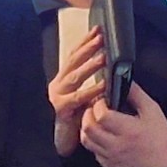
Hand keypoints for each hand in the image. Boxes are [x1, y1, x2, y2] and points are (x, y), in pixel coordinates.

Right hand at [49, 27, 106, 154]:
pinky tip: (103, 86)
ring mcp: (58, 95)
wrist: (67, 138)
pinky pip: (79, 97)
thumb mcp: (85, 92)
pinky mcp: (61, 108)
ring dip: (90, 66)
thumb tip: (109, 60)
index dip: (85, 41)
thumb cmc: (79, 114)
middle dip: (88, 48)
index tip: (98, 29)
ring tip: (104, 57)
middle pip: (73, 60)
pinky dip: (92, 90)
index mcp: (63, 77)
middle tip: (102, 37)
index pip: (74, 54)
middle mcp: (58, 83)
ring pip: (75, 76)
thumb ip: (92, 78)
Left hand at [81, 83, 166, 166]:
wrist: (165, 163)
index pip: (102, 116)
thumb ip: (136, 94)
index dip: (98, 105)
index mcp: (129, 130)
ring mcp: (112, 158)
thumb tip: (122, 78)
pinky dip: (93, 141)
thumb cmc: (160, 136)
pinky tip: (102, 134)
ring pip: (86, 141)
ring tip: (95, 120)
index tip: (102, 100)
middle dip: (88, 114)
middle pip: (89, 128)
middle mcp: (118, 146)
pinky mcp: (109, 166)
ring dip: (87, 127)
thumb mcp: (152, 110)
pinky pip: (93, 151)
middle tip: (94, 108)